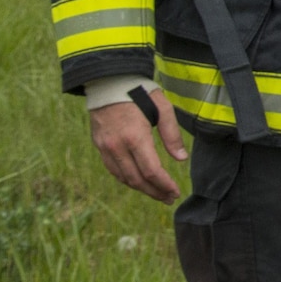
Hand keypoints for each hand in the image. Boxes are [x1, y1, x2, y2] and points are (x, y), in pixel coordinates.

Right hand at [90, 87, 186, 203]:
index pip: (151, 170)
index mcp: (135, 137)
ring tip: (158, 193)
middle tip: (169, 198)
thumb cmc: (140, 92)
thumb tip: (181, 159)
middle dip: (155, 192)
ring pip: (124, 177)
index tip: (175, 192)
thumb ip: (172, 134)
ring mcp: (105, 148)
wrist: (108, 82)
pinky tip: (139, 181)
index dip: (164, 185)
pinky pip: (113, 170)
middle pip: (137, 179)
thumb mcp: (162, 107)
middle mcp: (117, 146)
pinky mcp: (99, 146)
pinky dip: (127, 179)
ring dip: (142, 189)